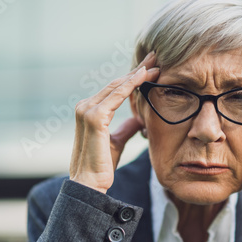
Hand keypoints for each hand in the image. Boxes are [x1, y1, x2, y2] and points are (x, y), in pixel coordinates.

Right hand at [69, 51, 159, 192]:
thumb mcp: (117, 141)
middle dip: (138, 70)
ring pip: (118, 86)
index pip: (116, 89)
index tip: (151, 68)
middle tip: (155, 57)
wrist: (90, 184)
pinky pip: (116, 96)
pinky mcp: (94, 117)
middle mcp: (86, 106)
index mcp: (90, 111)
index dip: (134, 78)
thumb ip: (126, 128)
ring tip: (156, 63)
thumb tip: (139, 119)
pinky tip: (144, 76)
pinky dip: (131, 84)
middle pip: (117, 83)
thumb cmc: (102, 165)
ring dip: (138, 74)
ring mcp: (87, 110)